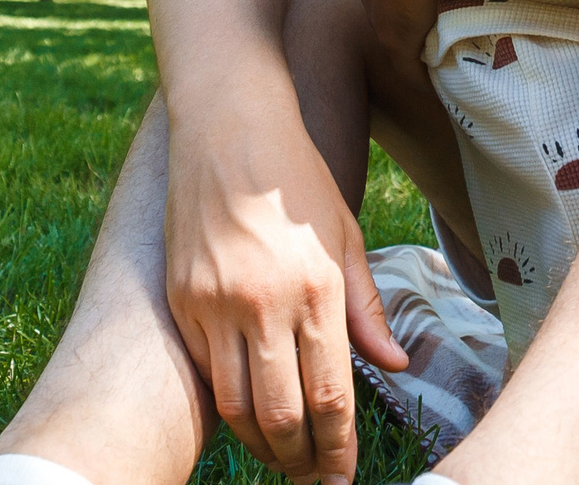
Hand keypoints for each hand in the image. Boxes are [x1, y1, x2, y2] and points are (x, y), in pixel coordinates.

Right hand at [163, 98, 407, 482]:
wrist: (228, 127)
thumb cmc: (298, 181)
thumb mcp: (345, 237)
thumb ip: (368, 309)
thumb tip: (396, 366)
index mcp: (316, 286)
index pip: (330, 393)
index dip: (337, 446)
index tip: (342, 475)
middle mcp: (264, 301)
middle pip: (280, 414)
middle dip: (301, 460)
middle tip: (313, 480)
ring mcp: (215, 303)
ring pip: (236, 405)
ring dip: (262, 444)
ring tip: (283, 458)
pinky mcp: (182, 299)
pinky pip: (207, 371)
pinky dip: (228, 403)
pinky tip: (249, 413)